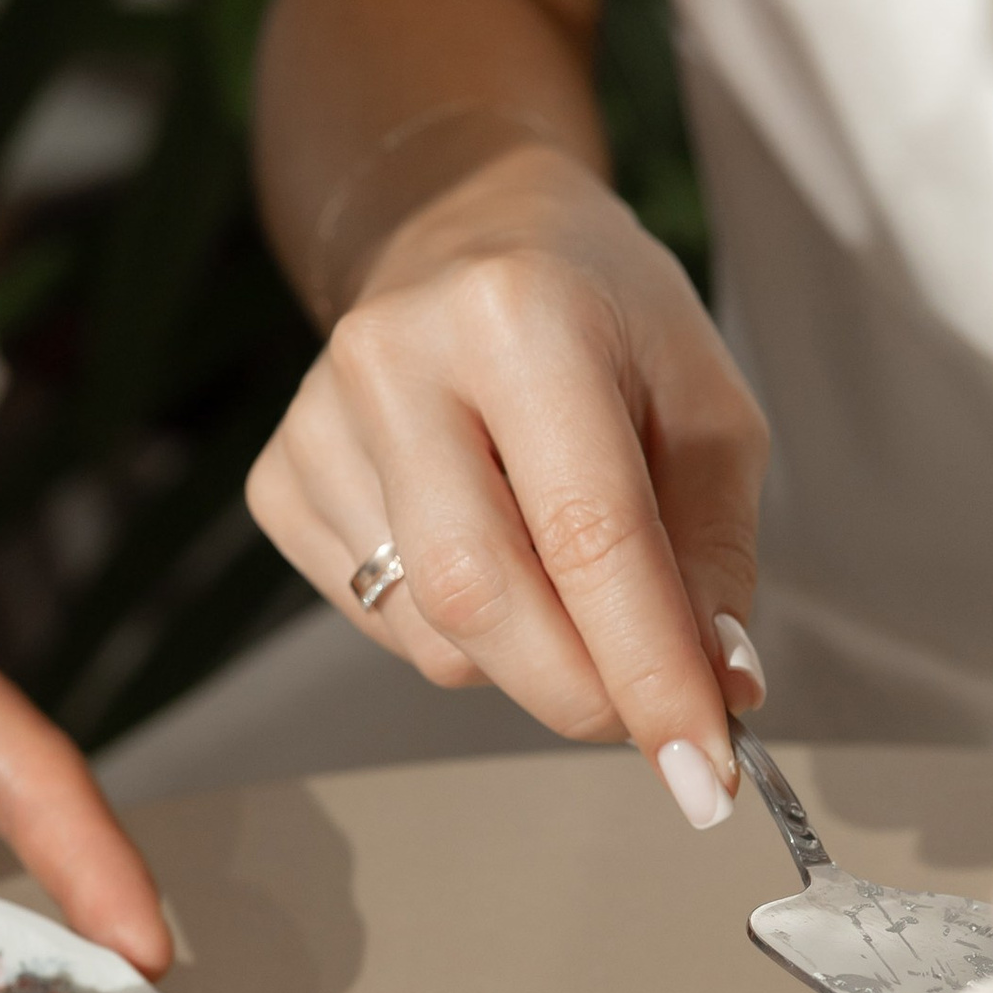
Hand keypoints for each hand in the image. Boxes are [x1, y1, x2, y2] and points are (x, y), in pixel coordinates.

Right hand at [246, 145, 769, 825]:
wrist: (460, 230)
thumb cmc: (595, 312)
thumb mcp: (701, 399)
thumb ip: (712, 548)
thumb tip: (715, 687)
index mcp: (518, 315)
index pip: (588, 535)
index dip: (647, 667)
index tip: (701, 763)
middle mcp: (396, 362)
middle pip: (481, 603)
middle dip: (578, 690)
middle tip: (643, 716)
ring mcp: (316, 425)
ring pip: (430, 634)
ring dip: (521, 654)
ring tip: (558, 574)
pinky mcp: (277, 481)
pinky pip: (379, 624)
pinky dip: (453, 628)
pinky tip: (479, 543)